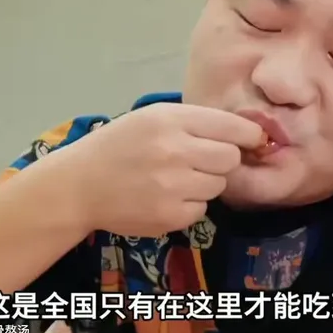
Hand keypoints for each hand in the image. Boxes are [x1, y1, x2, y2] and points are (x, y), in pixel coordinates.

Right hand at [51, 103, 265, 236]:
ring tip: (175, 179)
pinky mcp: (170, 215)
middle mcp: (175, 151)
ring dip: (205, 183)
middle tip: (201, 161)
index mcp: (171, 120)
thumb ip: (195, 121)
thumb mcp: (152, 117)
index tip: (252, 140)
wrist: (79, 185)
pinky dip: (189, 205)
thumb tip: (247, 133)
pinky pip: (201, 210)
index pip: (233, 127)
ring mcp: (173, 186)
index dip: (250, 135)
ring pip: (218, 186)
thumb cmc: (118, 145)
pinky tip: (165, 197)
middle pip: (231, 158)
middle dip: (223, 160)